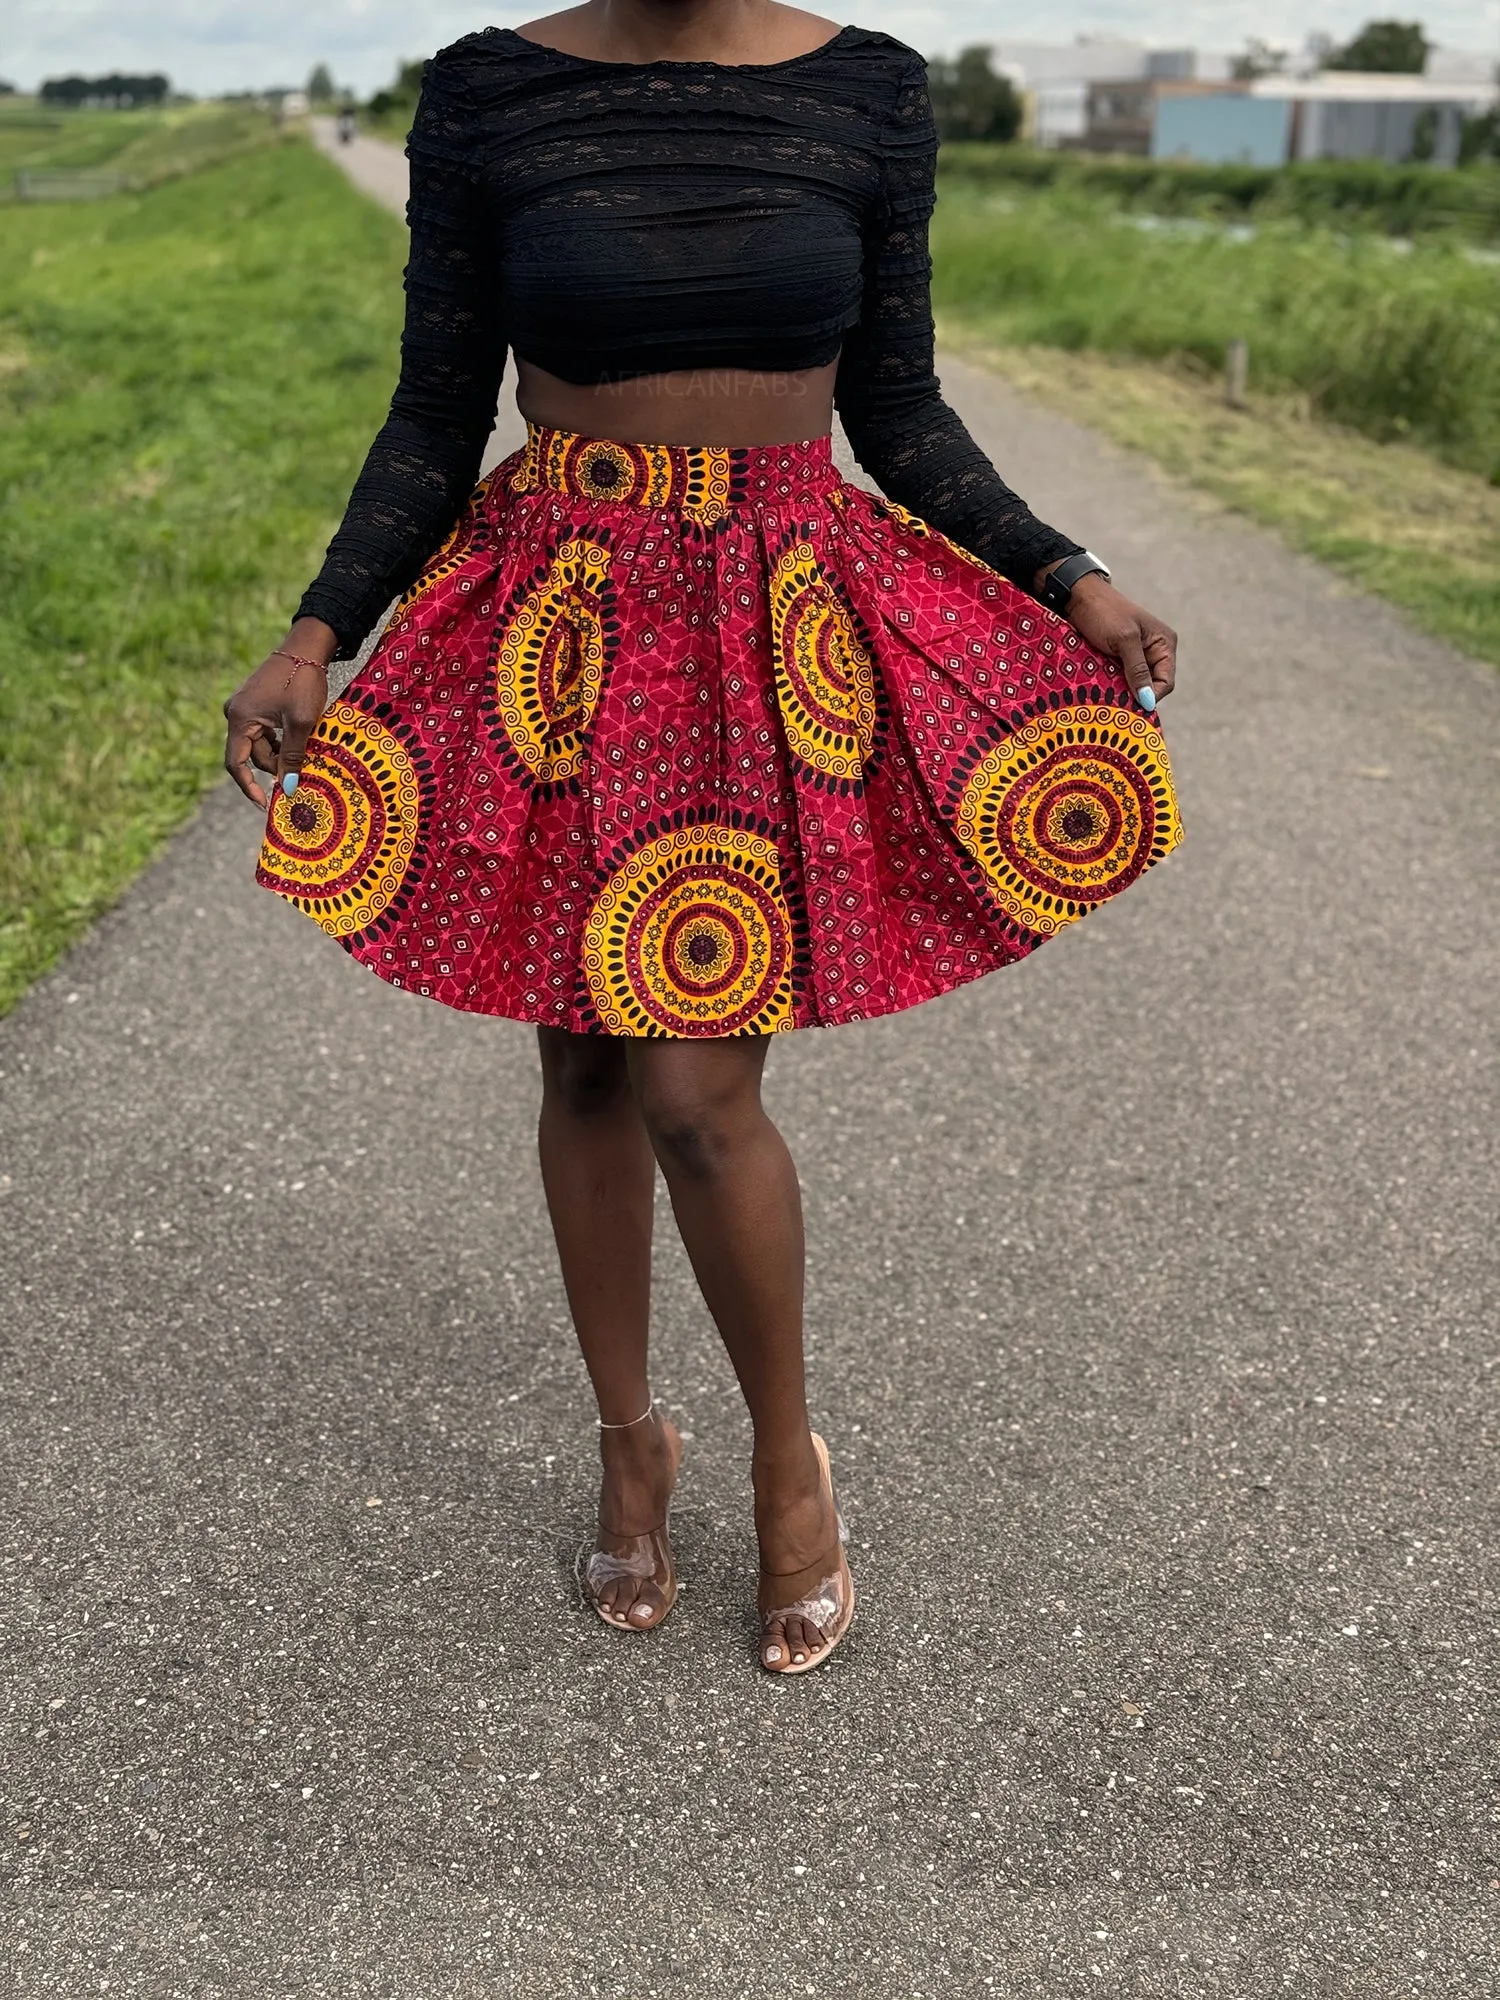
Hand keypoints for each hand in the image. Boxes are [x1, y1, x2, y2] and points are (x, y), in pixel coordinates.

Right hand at [223, 619, 335, 807]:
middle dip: (274, 767)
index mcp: (239, 718)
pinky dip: (279, 741)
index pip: (236, 763)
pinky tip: (297, 740)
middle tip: (300, 774)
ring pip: (259, 744)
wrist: (306, 647)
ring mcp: (244, 707)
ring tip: (304, 753)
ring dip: (279, 754)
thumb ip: (293, 756)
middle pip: (251, 755)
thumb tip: (288, 788)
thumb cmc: (303, 681)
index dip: (249, 787)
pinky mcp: (254, 703)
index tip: (265, 804)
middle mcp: (235, 713)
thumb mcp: (301, 722)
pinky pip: (263, 731)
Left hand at [1041, 569, 1176, 713]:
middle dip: (1135, 696)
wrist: (1079, 597)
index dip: (1151, 696)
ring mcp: (1136, 657)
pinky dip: (1112, 687)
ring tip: (1106, 697)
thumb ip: (1137, 669)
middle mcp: (1153, 652)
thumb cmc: (1104, 612)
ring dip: (1122, 693)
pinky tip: (1101, 691)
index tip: (1130, 705)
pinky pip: (1120, 681)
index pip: (1166, 682)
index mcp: (1163, 644)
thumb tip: (1148, 701)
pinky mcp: (1119, 661)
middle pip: (1150, 687)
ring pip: (1134, 687)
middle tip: (1115, 703)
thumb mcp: (1123, 640)